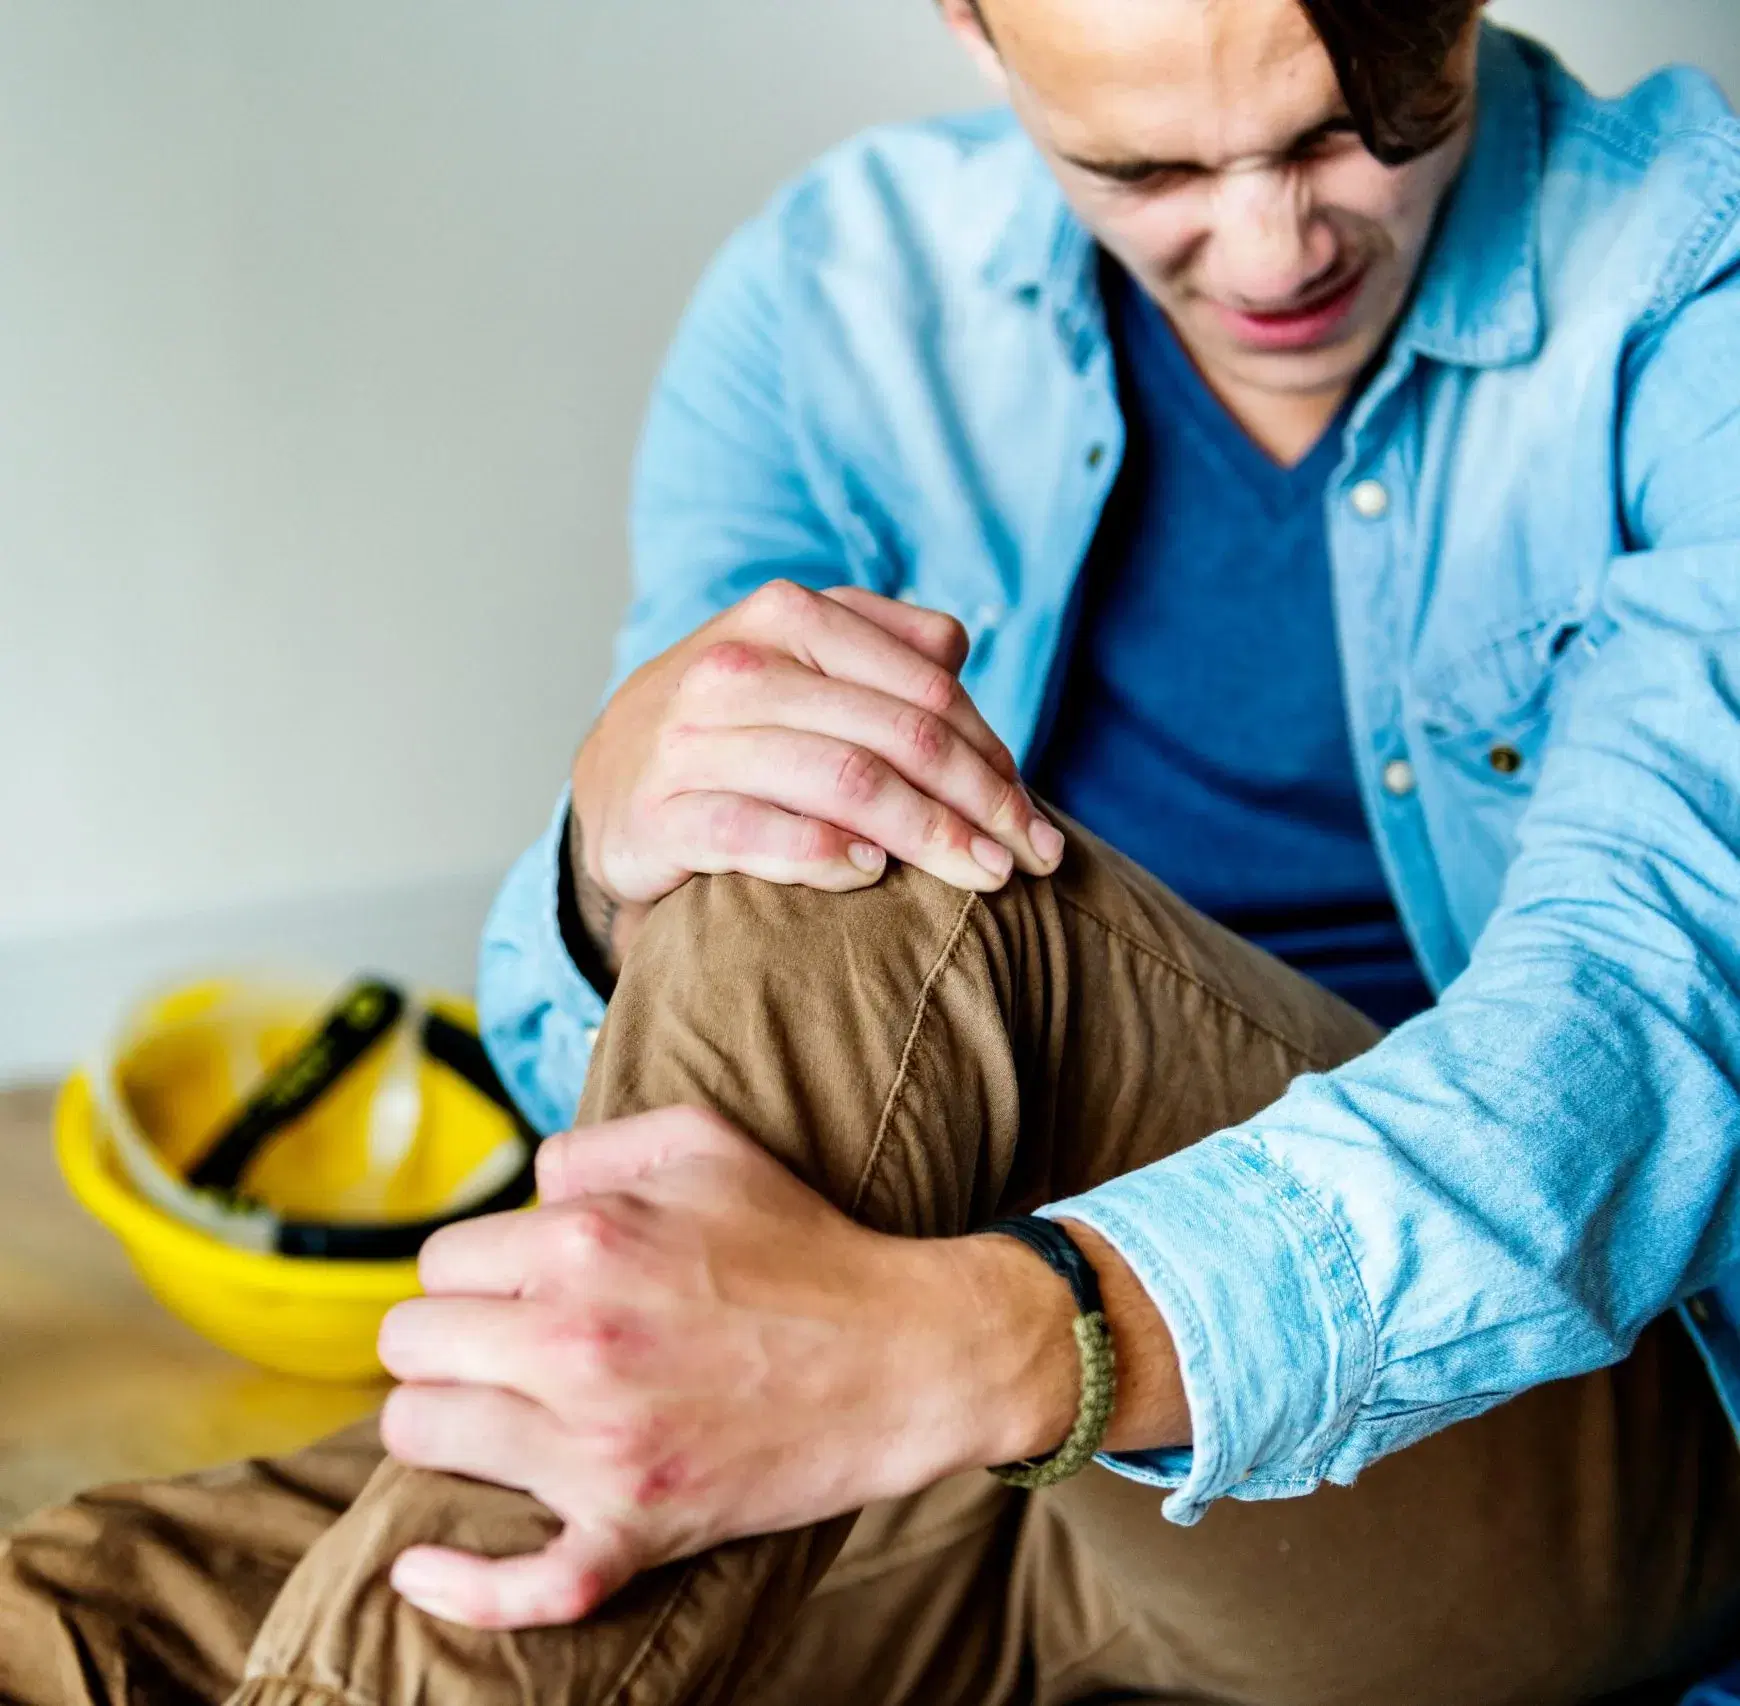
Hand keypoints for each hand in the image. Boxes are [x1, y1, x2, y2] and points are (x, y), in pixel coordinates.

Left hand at [374, 1108, 1085, 1631]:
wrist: (904, 1355)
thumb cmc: (803, 1241)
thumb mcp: (704, 1143)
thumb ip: (591, 1145)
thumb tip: (522, 1192)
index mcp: (584, 1240)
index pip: (440, 1261)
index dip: (475, 1271)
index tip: (517, 1287)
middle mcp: (575, 1340)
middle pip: (410, 1346)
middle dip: (448, 1339)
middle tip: (502, 1346)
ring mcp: (601, 1446)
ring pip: (422, 1438)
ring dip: (449, 1423)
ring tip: (497, 1413)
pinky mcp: (635, 1528)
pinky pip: (518, 1586)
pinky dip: (459, 1584)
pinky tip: (420, 1568)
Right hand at [568, 582, 1065, 971]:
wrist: (612, 779)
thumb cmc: (737, 726)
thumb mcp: (802, 663)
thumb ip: (883, 648)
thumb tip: (960, 652)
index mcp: (789, 615)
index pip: (927, 689)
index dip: (994, 758)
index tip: (1033, 822)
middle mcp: (739, 667)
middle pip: (900, 736)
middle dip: (981, 804)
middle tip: (1031, 860)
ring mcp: (693, 740)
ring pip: (844, 781)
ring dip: (929, 836)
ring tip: (982, 876)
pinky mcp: (658, 814)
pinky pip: (756, 834)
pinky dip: (824, 856)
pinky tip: (872, 875)